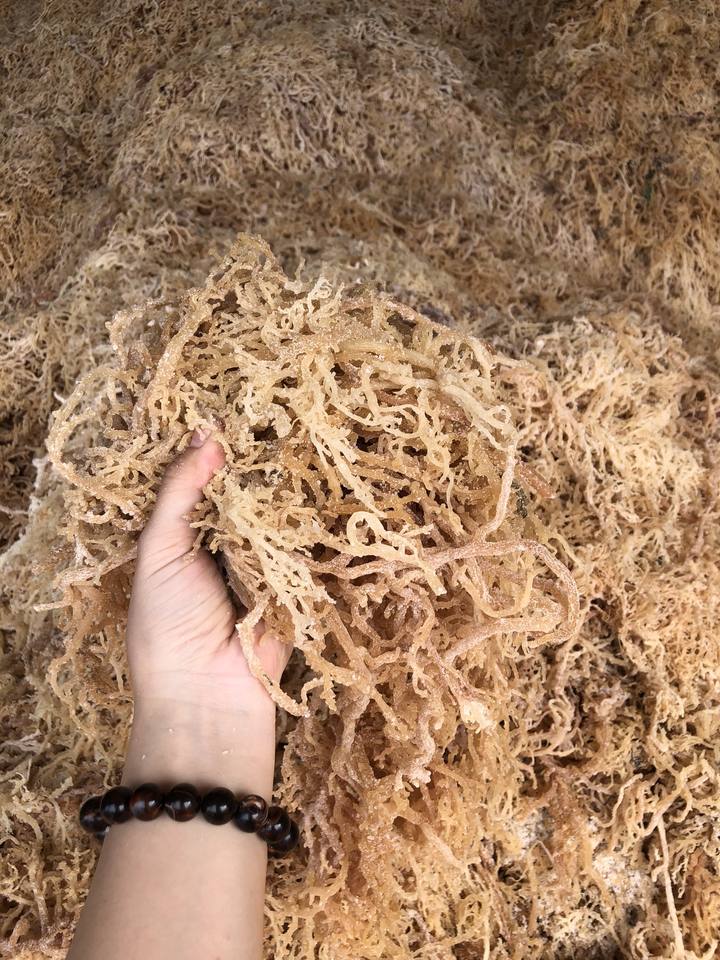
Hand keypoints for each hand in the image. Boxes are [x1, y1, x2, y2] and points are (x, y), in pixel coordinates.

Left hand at [126, 429, 291, 715]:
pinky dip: (307, 521)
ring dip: (285, 487)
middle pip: (245, 492)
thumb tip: (207, 435)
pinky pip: (302, 543)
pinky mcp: (294, 582)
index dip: (216, 449)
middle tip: (278, 412)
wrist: (207, 693)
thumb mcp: (160, 549)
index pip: (204, 480)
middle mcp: (224, 544)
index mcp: (185, 535)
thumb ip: (180, 492)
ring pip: (276, 512)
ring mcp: (262, 562)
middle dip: (256, 462)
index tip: (236, 408)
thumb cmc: (167, 621)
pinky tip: (320, 483)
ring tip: (303, 435)